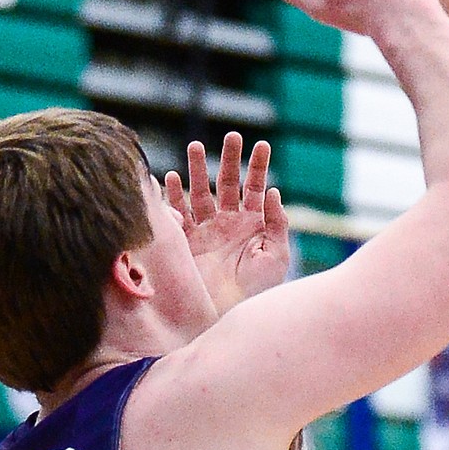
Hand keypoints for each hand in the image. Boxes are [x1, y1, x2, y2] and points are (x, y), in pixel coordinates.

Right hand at [165, 133, 289, 316]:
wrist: (227, 313)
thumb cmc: (258, 289)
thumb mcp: (276, 256)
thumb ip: (277, 223)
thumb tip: (273, 191)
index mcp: (252, 223)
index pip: (255, 187)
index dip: (258, 166)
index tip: (262, 144)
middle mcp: (228, 222)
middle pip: (227, 182)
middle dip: (229, 159)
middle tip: (232, 136)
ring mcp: (206, 230)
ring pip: (201, 192)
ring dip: (198, 169)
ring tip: (196, 146)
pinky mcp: (186, 241)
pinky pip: (178, 213)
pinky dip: (173, 196)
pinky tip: (171, 178)